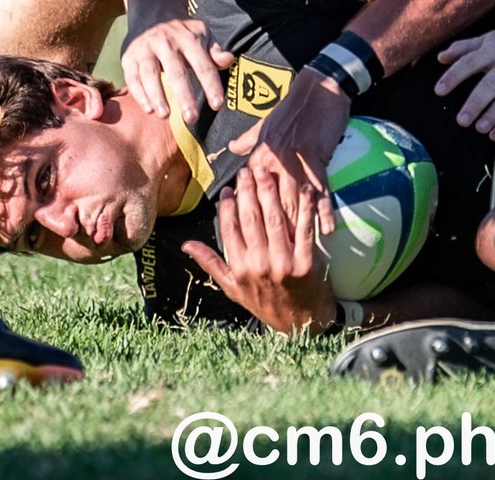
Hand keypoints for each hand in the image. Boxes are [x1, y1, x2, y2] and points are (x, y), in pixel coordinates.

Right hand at [122, 15, 233, 119]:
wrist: (151, 12)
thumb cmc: (182, 31)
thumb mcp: (202, 34)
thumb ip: (215, 51)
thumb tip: (229, 60)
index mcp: (188, 38)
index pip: (203, 64)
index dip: (211, 85)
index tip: (218, 105)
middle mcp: (165, 42)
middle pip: (176, 72)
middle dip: (184, 96)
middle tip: (191, 118)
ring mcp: (145, 49)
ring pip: (150, 74)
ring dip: (157, 96)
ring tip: (165, 115)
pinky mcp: (129, 57)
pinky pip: (132, 77)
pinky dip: (139, 94)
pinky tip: (148, 109)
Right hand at [181, 167, 334, 336]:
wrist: (299, 324)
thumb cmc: (264, 302)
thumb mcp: (233, 288)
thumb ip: (211, 263)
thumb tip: (187, 245)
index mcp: (240, 269)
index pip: (230, 229)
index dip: (228, 206)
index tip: (228, 189)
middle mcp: (259, 266)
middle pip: (252, 220)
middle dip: (248, 191)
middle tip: (247, 171)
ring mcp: (283, 264)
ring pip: (275, 220)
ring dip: (271, 192)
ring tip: (267, 172)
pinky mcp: (306, 263)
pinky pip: (305, 229)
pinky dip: (306, 207)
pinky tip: (305, 189)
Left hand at [227, 68, 344, 237]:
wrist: (319, 89)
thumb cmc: (291, 106)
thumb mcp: (265, 122)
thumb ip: (248, 140)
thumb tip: (231, 148)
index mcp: (258, 154)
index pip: (251, 193)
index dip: (252, 218)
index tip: (252, 241)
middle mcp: (273, 161)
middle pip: (271, 203)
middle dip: (273, 232)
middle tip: (275, 257)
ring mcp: (296, 162)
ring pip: (293, 202)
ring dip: (296, 228)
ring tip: (297, 254)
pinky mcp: (317, 160)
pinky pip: (320, 192)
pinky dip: (325, 212)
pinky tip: (328, 231)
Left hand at [435, 21, 494, 138]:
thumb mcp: (488, 39)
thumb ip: (464, 48)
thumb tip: (440, 58)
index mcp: (494, 48)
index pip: (469, 62)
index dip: (453, 76)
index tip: (438, 91)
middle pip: (491, 84)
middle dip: (476, 103)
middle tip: (461, 121)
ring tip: (479, 128)